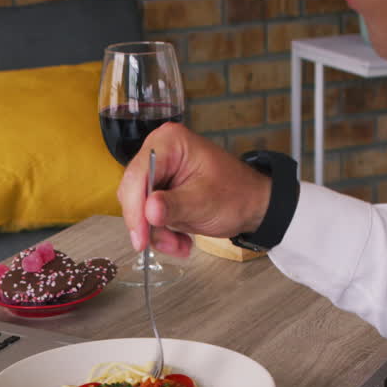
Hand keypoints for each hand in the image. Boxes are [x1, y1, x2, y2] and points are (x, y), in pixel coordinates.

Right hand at [117, 122, 272, 257]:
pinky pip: (147, 215)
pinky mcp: (160, 190)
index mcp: (169, 142)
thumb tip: (149, 211)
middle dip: (148, 224)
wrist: (252, 205)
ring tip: (181, 244)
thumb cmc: (236, 194)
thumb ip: (173, 206)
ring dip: (157, 232)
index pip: (137, 174)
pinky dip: (162, 232)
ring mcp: (158, 172)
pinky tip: (181, 240)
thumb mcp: (204, 202)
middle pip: (133, 192)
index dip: (135, 208)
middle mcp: (159, 152)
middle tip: (167, 244)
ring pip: (139, 208)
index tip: (140, 236)